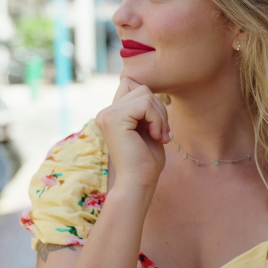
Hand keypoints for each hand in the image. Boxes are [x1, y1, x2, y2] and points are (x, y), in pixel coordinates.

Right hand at [95, 78, 169, 192]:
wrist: (139, 182)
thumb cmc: (146, 160)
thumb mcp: (147, 127)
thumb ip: (143, 107)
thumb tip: (144, 85)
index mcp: (111, 114)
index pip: (132, 86)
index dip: (150, 102)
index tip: (156, 125)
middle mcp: (106, 112)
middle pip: (141, 88)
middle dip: (158, 109)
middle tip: (161, 133)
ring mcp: (107, 114)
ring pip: (145, 94)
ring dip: (160, 115)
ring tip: (159, 136)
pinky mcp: (114, 118)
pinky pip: (145, 104)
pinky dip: (157, 119)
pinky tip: (156, 137)